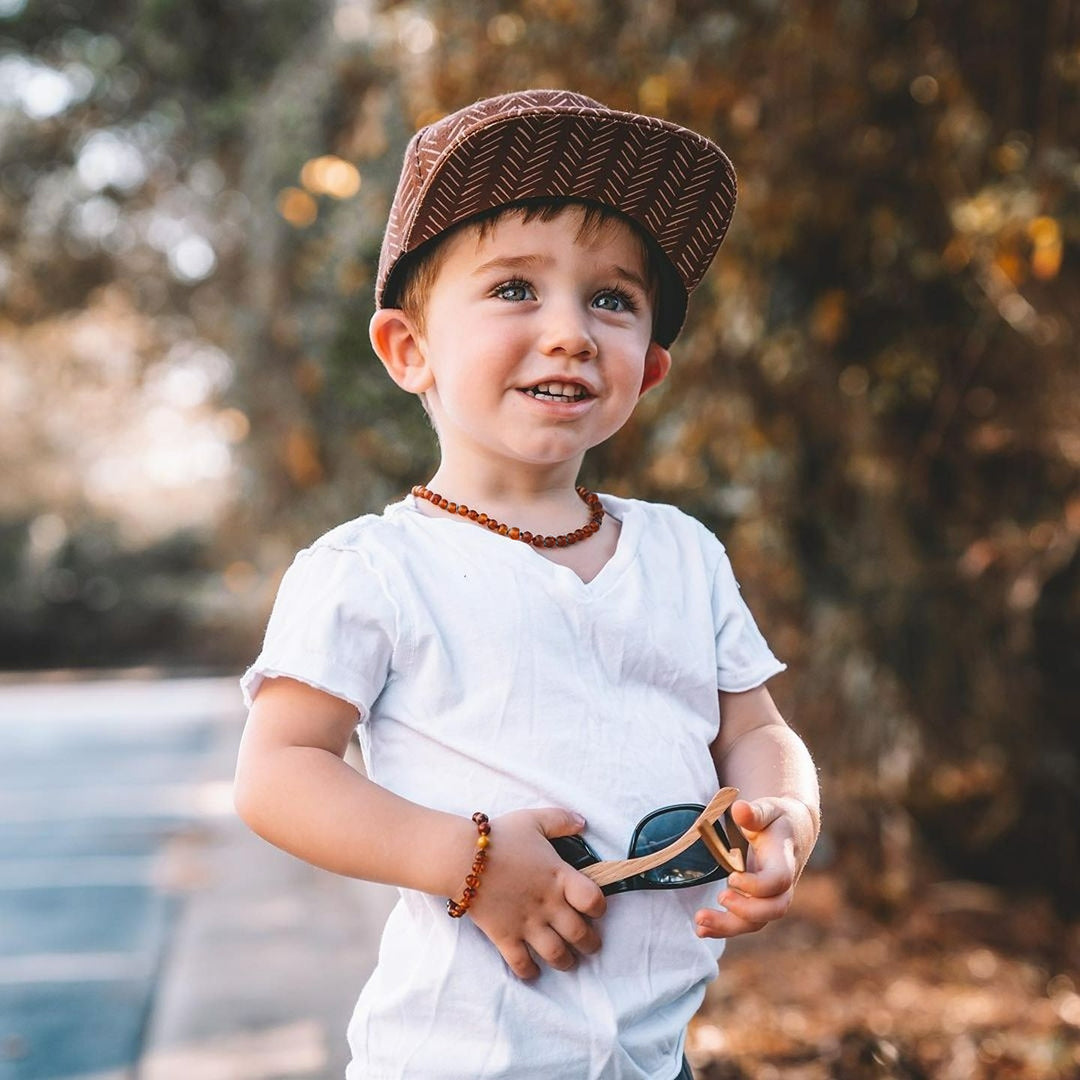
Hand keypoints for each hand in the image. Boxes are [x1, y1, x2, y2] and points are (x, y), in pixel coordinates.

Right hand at [467, 808, 606, 978]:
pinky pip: (521, 963)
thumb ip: (561, 820)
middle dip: (590, 943)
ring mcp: (527, 923)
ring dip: (566, 961)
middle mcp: (548, 904)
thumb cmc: (500, 837)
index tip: (595, 909)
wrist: (462, 857)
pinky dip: (530, 971)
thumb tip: (583, 822)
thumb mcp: (534, 820)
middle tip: (591, 944)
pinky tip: (534, 971)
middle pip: (579, 934)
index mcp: (559, 877)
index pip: (593, 900)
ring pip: (556, 954)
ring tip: (568, 961)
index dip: (599, 907)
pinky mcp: (504, 936)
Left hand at [694, 797, 814, 939]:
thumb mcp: (769, 809)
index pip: (778, 881)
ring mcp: (771, 898)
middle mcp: (782, 885)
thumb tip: (740, 808)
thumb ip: (755, 812)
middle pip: (772, 910)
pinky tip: (702, 929)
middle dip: (745, 912)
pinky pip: (745, 923)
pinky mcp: (758, 903)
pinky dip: (724, 928)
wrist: (792, 833)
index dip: (757, 885)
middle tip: (720, 897)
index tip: (732, 877)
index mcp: (784, 859)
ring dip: (728, 926)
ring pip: (756, 922)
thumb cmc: (776, 819)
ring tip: (699, 923)